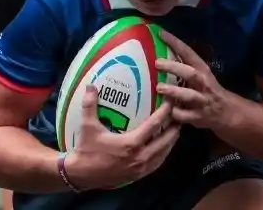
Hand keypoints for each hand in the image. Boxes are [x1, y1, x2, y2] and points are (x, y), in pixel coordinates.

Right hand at [64, 85, 179, 189]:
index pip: (155, 125)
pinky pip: (157, 163)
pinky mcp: (138, 176)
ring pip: (164, 153)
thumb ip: (89, 105)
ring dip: (171, 141)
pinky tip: (164, 147)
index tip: (171, 102)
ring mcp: (141, 168)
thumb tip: (91, 86)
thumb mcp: (87, 126)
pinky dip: (163, 153)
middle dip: (174, 127)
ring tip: (175, 129)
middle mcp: (140, 157)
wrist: (82, 175)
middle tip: (179, 114)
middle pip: (166, 140)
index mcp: (131, 143)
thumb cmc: (86, 150)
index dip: (165, 113)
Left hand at [155, 31, 229, 129]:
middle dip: (174, 68)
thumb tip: (158, 55)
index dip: (175, 43)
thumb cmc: (206, 90)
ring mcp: (202, 101)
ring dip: (174, 91)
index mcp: (202, 70)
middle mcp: (203, 84)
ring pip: (188, 95)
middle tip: (157, 63)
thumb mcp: (200, 76)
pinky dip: (176, 113)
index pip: (189, 53)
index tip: (161, 33)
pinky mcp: (199, 117)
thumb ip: (184, 67)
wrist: (226, 112)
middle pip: (190, 73)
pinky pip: (185, 115)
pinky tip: (166, 110)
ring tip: (159, 88)